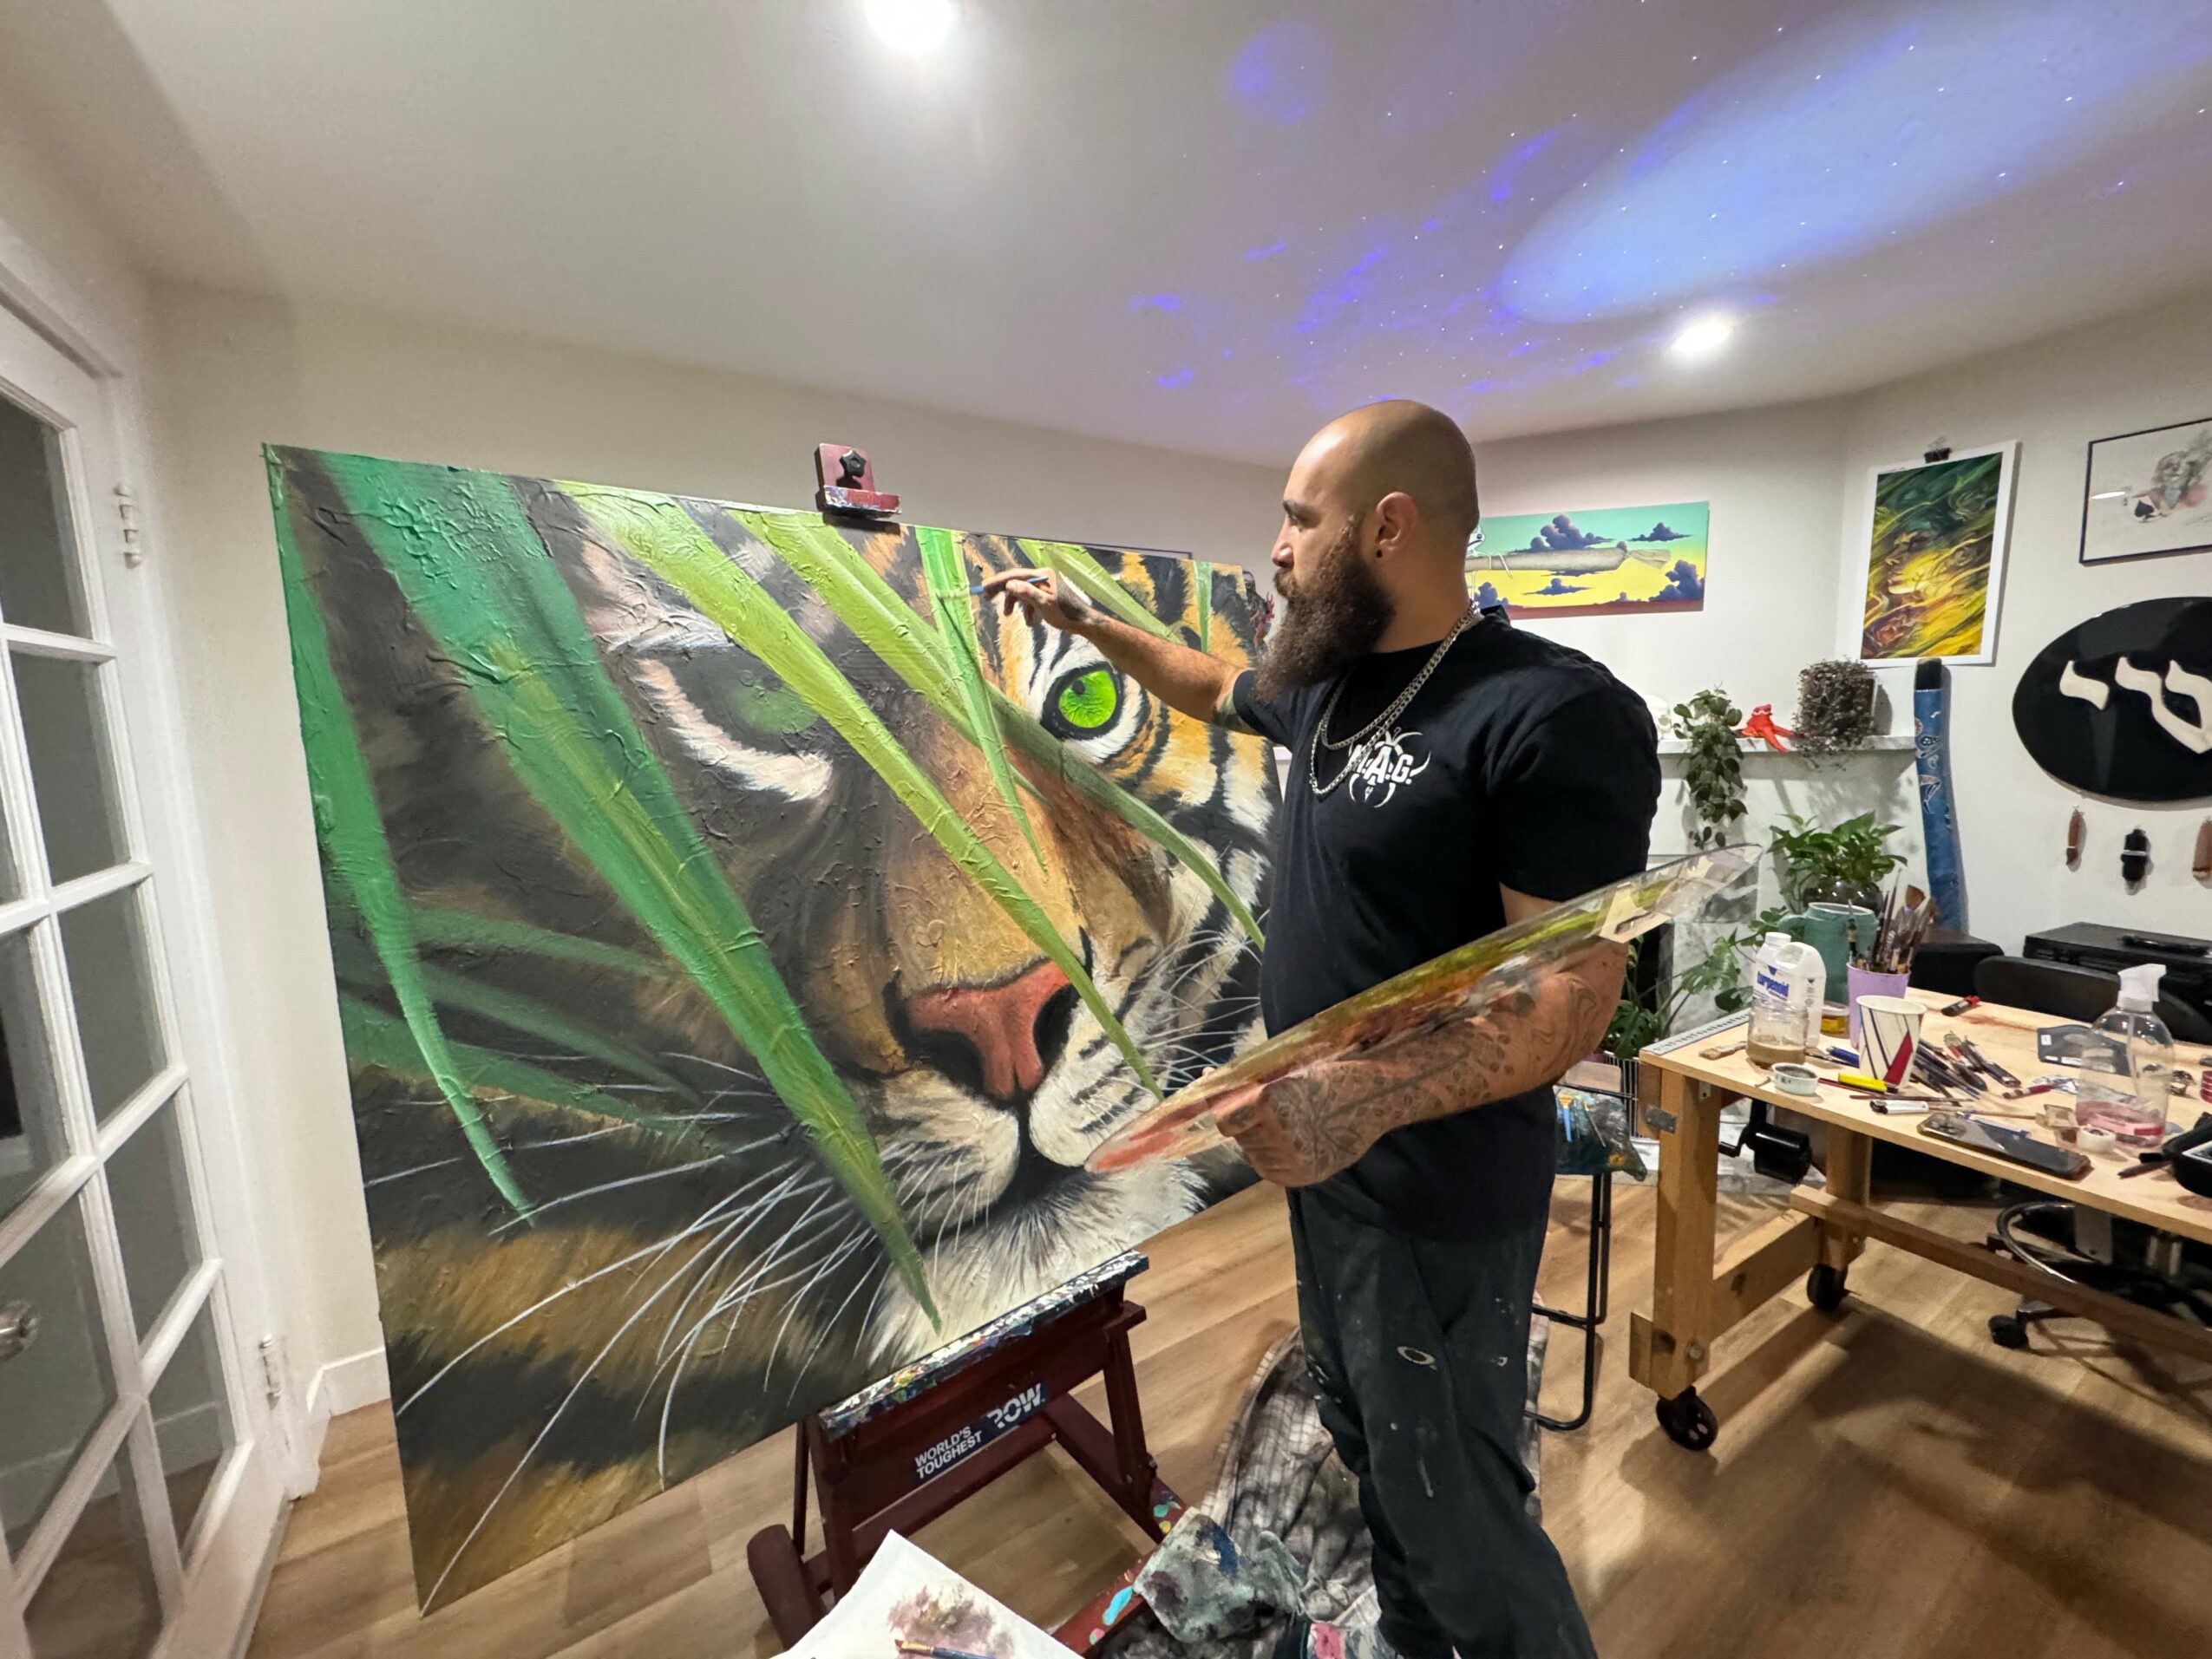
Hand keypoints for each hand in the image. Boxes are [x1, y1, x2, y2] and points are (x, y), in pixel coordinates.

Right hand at [979, 567, 1090, 631]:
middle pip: (1017, 581)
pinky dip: (1027, 611)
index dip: (998, 581)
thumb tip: (1009, 584)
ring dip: (1015, 604)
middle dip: (1003, 591)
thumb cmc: (1065, 613)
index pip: (1015, 575)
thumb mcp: (1044, 604)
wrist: (1082, 622)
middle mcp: (1043, 577)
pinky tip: (1031, 622)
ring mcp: (1045, 587)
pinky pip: (1031, 601)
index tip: (984, 587)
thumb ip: (1026, 593)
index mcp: (1042, 575)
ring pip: (1023, 592)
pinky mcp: (1047, 597)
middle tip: (986, 597)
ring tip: (1008, 616)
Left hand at [1214, 1063, 1376, 1187]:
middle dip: (1246, 1122)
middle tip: (1269, 1110)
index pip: (1225, 1119)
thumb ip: (1246, 1083)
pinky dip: (1272, 1156)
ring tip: (1288, 1124)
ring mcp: (1291, 1159)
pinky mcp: (1301, 1176)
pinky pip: (1268, 1168)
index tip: (1232, 1103)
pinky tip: (1291, 1141)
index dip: (1226, 1110)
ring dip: (1259, 1139)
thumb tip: (1206, 1076)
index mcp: (1271, 1102)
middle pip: (1239, 1136)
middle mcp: (1278, 1134)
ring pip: (1252, 1153)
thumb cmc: (1327, 1075)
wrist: (1373, 1098)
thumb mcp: (1284, 1072)